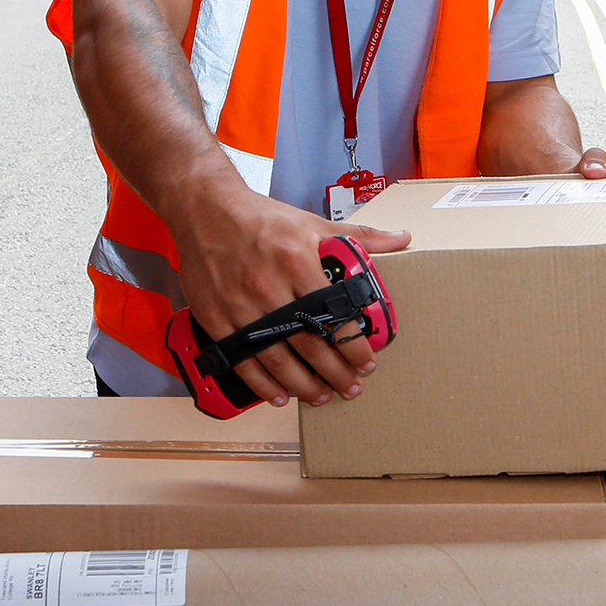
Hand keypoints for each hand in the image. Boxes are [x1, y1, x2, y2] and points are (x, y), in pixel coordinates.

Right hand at [168, 178, 409, 406]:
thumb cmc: (261, 218)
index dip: (354, 345)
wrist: (205, 209)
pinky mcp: (216, 317)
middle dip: (335, 372)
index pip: (334, 313)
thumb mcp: (312, 223)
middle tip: (352, 387)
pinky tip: (280, 395)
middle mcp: (268, 286)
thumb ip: (358, 237)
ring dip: (303, 384)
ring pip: (276, 358)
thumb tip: (400, 239)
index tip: (367, 361)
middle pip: (309, 342)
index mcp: (297, 261)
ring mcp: (240, 305)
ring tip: (322, 396)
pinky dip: (262, 383)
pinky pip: (242, 359)